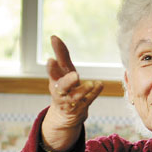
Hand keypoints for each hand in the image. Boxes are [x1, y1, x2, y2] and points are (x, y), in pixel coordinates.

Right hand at [42, 35, 103, 150]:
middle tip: (75, 75)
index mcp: (55, 81)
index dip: (52, 67)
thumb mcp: (62, 71)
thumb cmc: (65, 87)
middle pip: (62, 87)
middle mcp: (61, 92)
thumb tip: (54, 37)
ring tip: (91, 84)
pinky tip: (100, 84)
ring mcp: (71, 101)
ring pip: (75, 97)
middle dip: (67, 81)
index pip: (52, 73)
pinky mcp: (81, 107)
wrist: (65, 114)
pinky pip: (89, 100)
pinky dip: (95, 93)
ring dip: (83, 90)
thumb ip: (61, 55)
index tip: (51, 60)